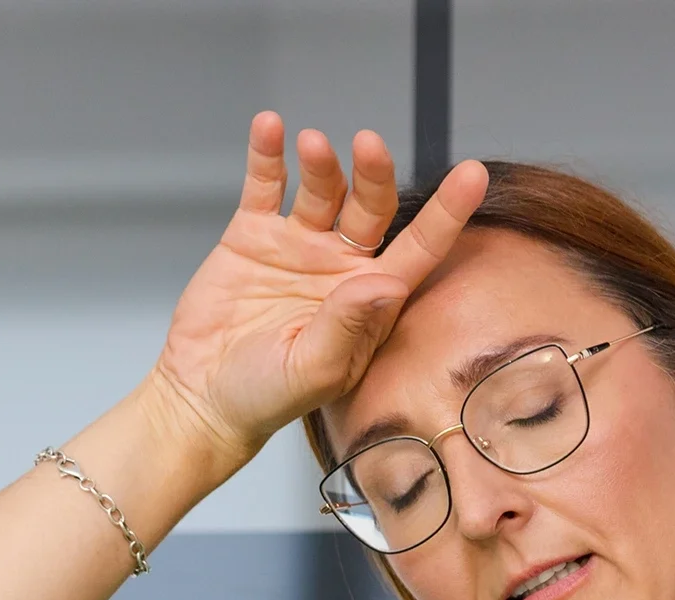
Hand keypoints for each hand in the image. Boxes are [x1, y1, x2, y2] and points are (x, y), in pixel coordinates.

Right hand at [145, 112, 488, 480]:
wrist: (202, 395)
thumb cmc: (265, 397)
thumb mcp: (313, 370)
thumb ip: (348, 325)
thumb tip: (386, 282)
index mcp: (369, 300)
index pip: (419, 249)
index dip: (446, 213)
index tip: (472, 175)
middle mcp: (340, 265)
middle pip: (370, 207)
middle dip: (374, 174)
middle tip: (368, 145)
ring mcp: (298, 246)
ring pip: (321, 189)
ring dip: (320, 163)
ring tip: (311, 145)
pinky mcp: (253, 235)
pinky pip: (265, 185)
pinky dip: (267, 154)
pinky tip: (270, 127)